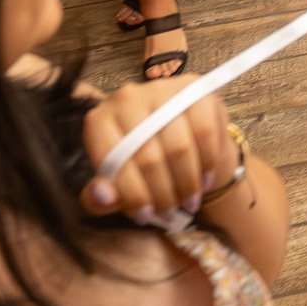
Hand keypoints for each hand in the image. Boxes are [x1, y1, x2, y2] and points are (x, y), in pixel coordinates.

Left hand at [81, 75, 238, 223]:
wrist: (176, 135)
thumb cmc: (139, 163)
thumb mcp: (114, 184)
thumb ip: (99, 197)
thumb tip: (102, 195)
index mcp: (99, 121)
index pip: (114, 161)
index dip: (130, 194)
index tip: (144, 215)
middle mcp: (126, 98)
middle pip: (148, 157)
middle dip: (162, 195)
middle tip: (169, 213)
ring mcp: (161, 89)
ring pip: (179, 148)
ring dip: (186, 184)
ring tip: (188, 203)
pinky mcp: (193, 89)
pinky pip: (205, 132)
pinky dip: (208, 163)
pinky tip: (205, 182)